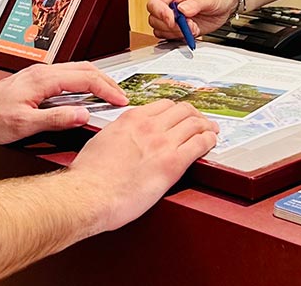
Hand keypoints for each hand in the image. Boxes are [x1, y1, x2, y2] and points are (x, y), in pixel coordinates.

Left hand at [0, 62, 127, 143]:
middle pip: (85, 69)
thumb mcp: (24, 125)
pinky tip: (86, 96)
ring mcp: (39, 75)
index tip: (120, 101)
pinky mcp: (36, 81)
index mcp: (43, 79)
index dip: (107, 90)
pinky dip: (84, 84)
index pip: (85, 79)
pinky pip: (67, 76)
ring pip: (77, 71)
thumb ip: (56, 119)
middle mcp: (43, 72)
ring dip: (96, 81)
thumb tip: (82, 115)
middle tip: (121, 98)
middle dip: (107, 82)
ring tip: (109, 96)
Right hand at [62, 99, 218, 232]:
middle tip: (200, 122)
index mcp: (131, 119)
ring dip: (206, 126)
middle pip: (182, 110)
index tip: (180, 115)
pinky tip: (211, 142)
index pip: (163, 105)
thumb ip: (119, 135)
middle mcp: (149, 126)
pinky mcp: (172, 163)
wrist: (89, 194)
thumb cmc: (90, 176)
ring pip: (194, 123)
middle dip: (194, 115)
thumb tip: (123, 139)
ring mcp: (162, 143)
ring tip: (211, 130)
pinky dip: (209, 140)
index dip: (176, 110)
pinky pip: (200, 144)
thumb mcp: (102, 141)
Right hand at [146, 0, 239, 41]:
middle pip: (154, 19)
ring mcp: (175, 19)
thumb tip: (182, 10)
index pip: (155, 3)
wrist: (228, 2)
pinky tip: (194, 32)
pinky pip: (172, 38)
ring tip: (193, 27)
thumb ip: (195, 3)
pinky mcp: (182, 29)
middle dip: (169, 26)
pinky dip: (181, 38)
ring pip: (161, 31)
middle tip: (186, 25)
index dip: (160, 13)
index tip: (172, 19)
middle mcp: (171, 6)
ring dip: (176, 33)